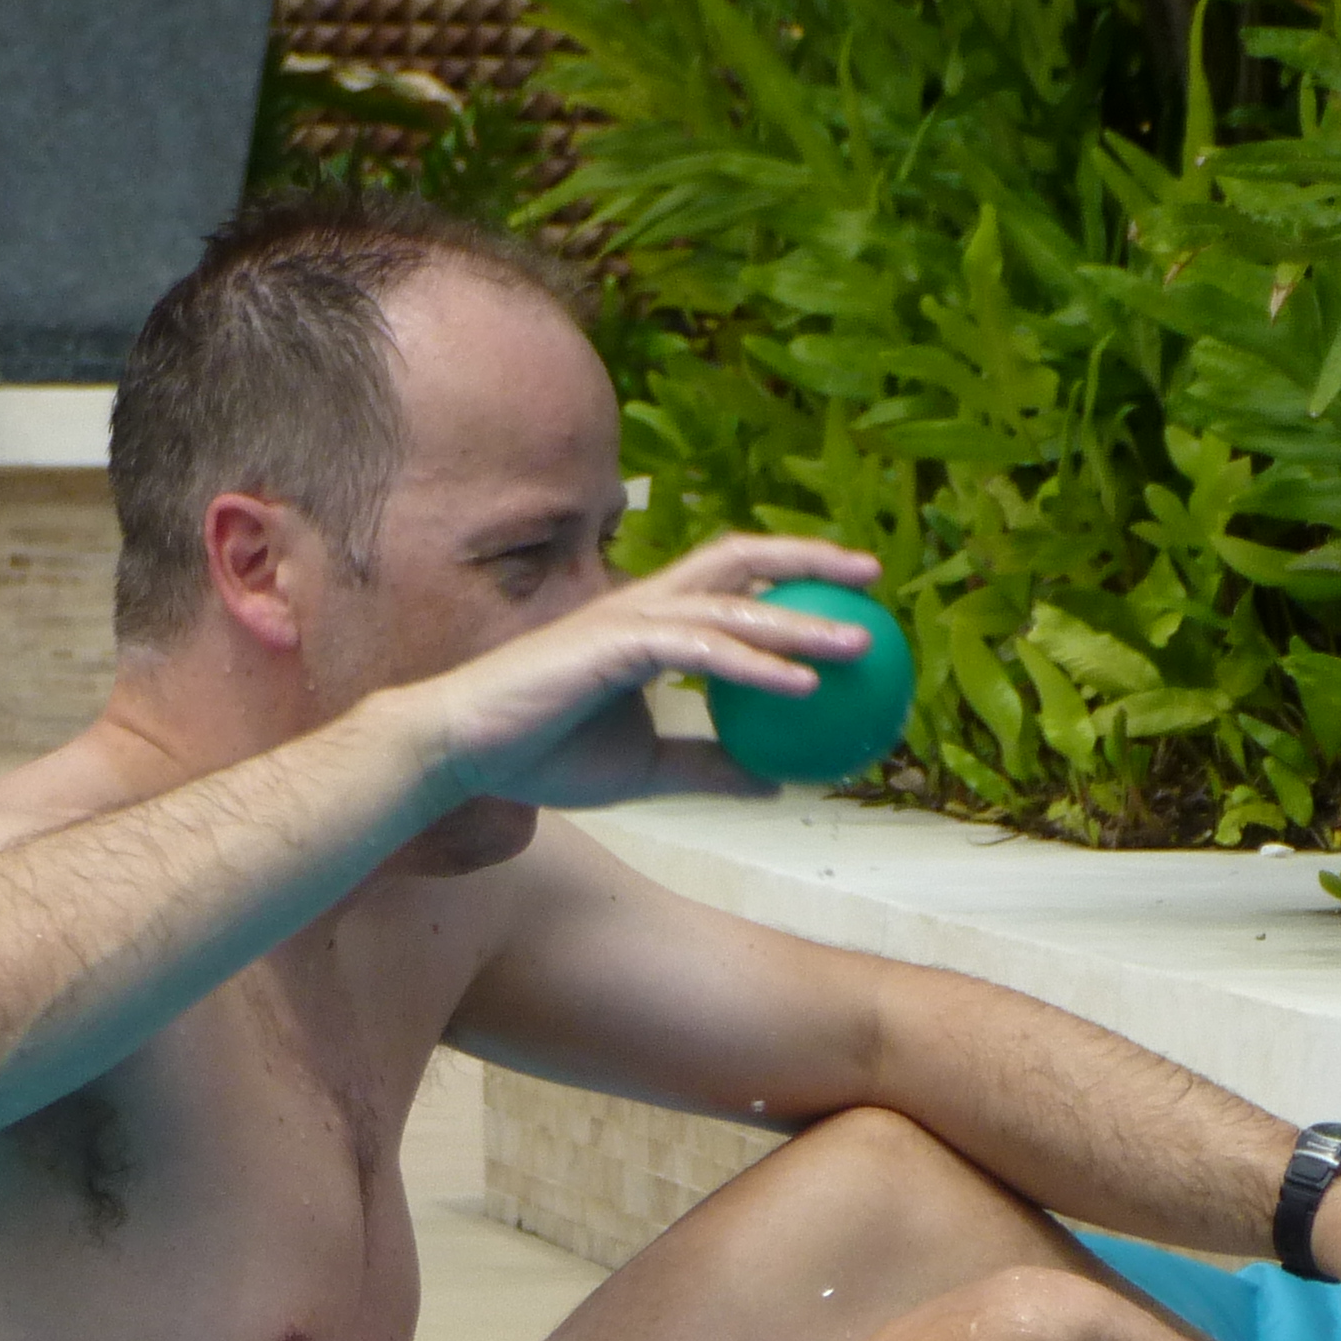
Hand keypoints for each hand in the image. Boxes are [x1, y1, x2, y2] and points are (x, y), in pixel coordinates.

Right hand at [405, 533, 885, 814]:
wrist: (467, 753)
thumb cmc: (543, 755)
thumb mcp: (645, 769)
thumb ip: (708, 766)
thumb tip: (776, 782)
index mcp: (650, 622)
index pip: (731, 578)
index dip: (791, 573)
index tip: (852, 595)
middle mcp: (644, 605)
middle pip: (740, 558)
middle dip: (809, 560)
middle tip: (873, 583)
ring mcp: (627, 619)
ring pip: (730, 605)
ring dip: (799, 623)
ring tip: (858, 647)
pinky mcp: (612, 646)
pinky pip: (698, 650)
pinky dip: (753, 664)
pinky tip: (802, 688)